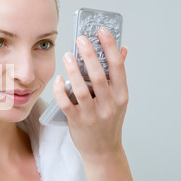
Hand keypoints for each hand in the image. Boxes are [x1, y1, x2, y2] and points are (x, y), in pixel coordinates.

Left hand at [54, 27, 128, 160]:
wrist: (103, 150)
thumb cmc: (108, 121)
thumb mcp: (118, 99)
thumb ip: (117, 75)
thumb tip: (122, 50)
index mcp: (121, 95)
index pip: (118, 66)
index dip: (110, 46)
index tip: (101, 30)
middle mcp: (109, 104)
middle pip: (98, 75)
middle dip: (89, 54)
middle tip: (80, 39)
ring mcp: (93, 114)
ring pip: (81, 88)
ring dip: (73, 70)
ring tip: (67, 56)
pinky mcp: (77, 121)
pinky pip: (66, 103)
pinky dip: (61, 90)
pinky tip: (58, 80)